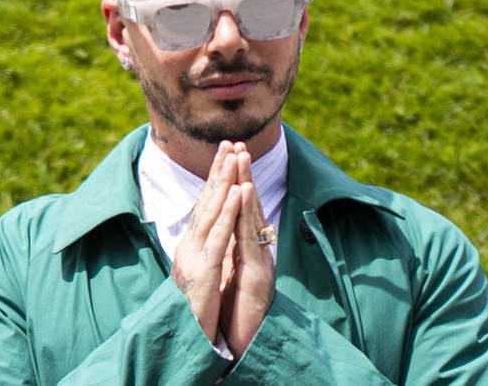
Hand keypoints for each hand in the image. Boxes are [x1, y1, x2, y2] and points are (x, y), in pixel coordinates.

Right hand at [170, 141, 242, 342]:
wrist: (181, 344)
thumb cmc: (193, 312)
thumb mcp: (200, 274)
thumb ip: (206, 251)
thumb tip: (212, 231)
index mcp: (190, 247)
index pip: (205, 206)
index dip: (215, 179)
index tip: (226, 152)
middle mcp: (188, 247)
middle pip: (206, 203)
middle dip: (219, 171)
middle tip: (230, 142)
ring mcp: (193, 259)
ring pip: (212, 213)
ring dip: (224, 182)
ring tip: (235, 156)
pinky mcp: (202, 273)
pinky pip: (219, 238)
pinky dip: (229, 213)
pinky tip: (238, 192)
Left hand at [218, 143, 275, 355]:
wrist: (248, 343)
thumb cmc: (240, 312)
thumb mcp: (232, 275)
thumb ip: (232, 252)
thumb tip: (227, 232)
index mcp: (245, 250)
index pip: (238, 211)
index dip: (234, 184)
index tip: (229, 156)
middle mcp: (256, 251)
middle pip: (247, 208)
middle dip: (242, 175)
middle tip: (238, 145)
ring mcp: (259, 261)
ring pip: (251, 218)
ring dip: (247, 186)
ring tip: (242, 160)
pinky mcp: (258, 275)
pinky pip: (250, 240)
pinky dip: (247, 215)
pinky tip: (245, 194)